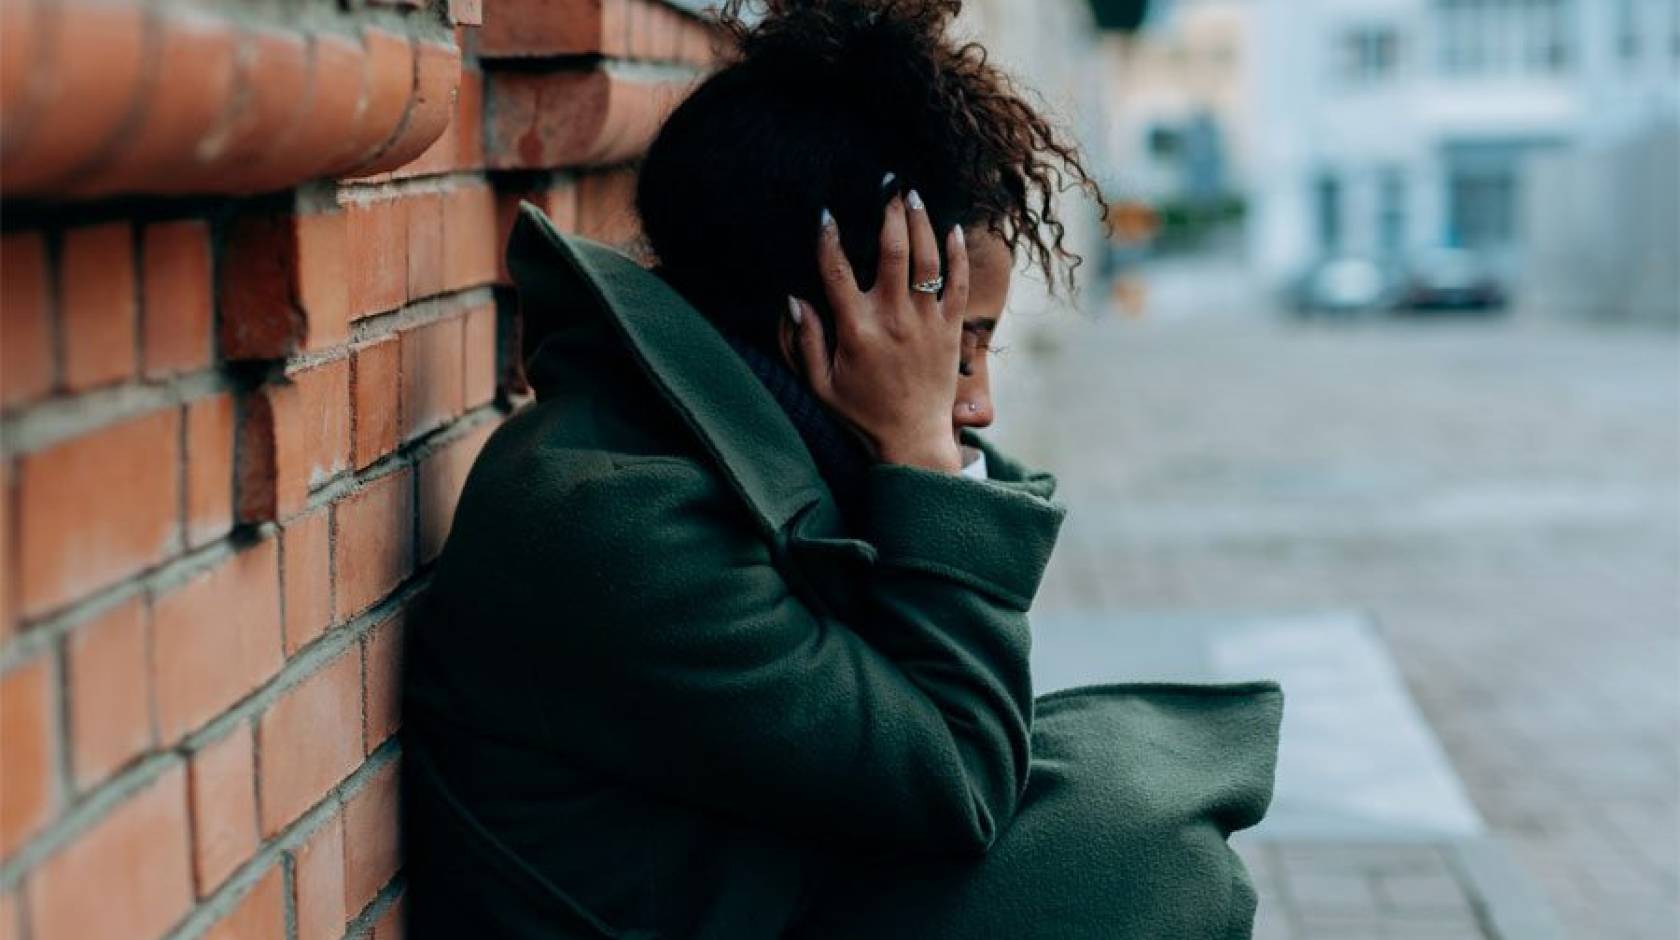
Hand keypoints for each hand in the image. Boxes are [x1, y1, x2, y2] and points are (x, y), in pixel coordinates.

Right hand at [790, 191, 969, 473]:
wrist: (913, 440)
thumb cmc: (862, 414)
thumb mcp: (821, 384)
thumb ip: (806, 341)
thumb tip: (793, 301)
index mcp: (857, 331)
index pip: (837, 272)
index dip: (829, 239)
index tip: (826, 214)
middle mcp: (893, 320)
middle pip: (892, 252)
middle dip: (889, 214)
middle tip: (887, 186)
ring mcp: (926, 323)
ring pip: (927, 260)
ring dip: (921, 223)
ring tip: (914, 196)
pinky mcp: (951, 331)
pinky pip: (958, 284)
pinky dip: (957, 254)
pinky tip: (952, 229)